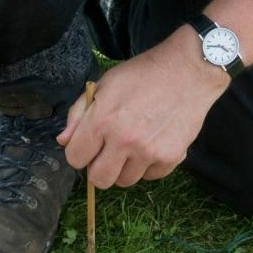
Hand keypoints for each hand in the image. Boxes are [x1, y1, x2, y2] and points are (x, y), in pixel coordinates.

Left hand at [58, 28, 228, 188]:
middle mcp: (124, 140)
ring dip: (125, 167)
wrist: (188, 71)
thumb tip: (64, 141)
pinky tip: (153, 144)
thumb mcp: (104, 85)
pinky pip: (150, 176)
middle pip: (99, 180)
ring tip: (134, 145)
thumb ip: (79, 114)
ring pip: (125, 181)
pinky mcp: (171, 158)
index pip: (75, 159)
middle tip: (109, 152)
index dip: (80, 152)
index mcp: (102, 121)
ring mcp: (149, 152)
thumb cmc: (143, 75)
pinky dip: (149, 166)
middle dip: (100, 168)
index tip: (90, 145)